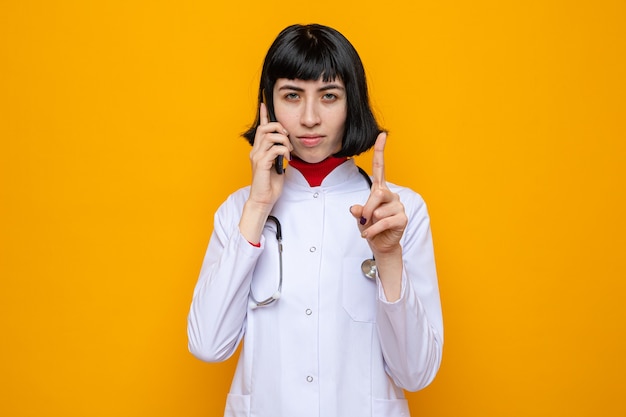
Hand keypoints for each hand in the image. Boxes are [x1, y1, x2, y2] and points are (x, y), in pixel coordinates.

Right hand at [247, 103, 292, 209]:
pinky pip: (274, 149)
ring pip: (270, 136)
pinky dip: (284, 151)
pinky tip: (287, 158)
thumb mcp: (277, 166)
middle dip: (278, 127)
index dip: (263, 116)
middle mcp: (255, 151)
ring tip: (289, 150)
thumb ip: (278, 155)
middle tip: (288, 137)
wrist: (263, 200)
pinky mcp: (261, 164)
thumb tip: (287, 147)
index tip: (265, 104)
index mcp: (258, 151)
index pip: (260, 129)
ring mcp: (257, 157)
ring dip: (284, 140)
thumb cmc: (270, 185)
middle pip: (264, 128)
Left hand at [350, 132, 406, 256]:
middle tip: (363, 219)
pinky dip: (373, 230)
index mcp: (379, 189)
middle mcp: (390, 195)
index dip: (380, 151)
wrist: (380, 244)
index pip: (379, 167)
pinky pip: (384, 222)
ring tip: (370, 227)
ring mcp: (398, 206)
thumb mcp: (359, 217)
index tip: (382, 135)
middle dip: (367, 208)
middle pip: (378, 194)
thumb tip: (355, 209)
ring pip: (379, 210)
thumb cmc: (370, 226)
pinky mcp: (402, 218)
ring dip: (370, 222)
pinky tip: (370, 234)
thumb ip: (357, 211)